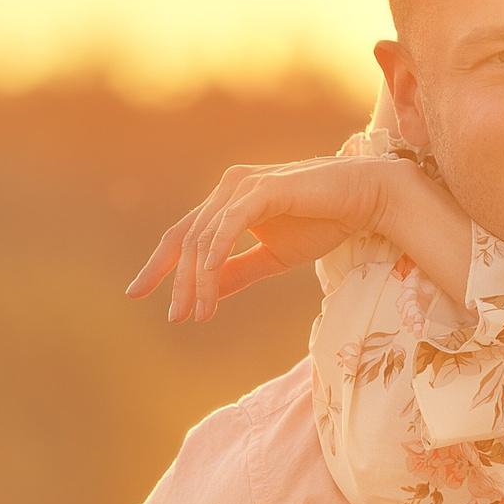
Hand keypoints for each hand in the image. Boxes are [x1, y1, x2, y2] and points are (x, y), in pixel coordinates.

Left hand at [126, 154, 440, 322]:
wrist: (365, 199)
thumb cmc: (324, 222)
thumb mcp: (273, 257)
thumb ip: (237, 272)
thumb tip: (205, 294)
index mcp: (228, 202)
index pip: (183, 235)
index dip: (160, 265)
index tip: (138, 294)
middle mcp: (229, 189)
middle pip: (186, 238)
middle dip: (175, 280)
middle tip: (174, 317)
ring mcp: (244, 186)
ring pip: (204, 237)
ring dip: (198, 280)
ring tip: (198, 313)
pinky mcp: (263, 189)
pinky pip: (228, 226)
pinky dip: (215, 254)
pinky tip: (208, 279)